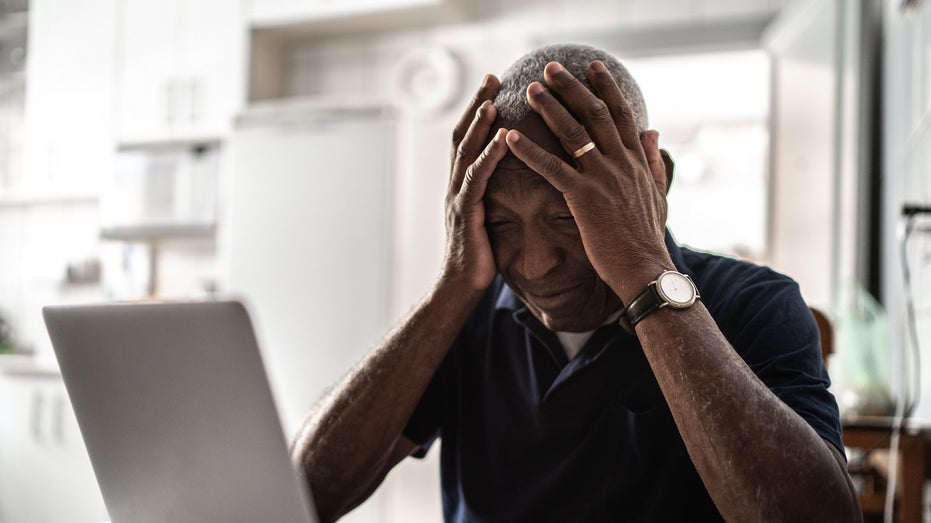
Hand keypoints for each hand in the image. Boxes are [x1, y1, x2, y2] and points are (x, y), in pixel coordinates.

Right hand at [441, 75, 509, 292]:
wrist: (460, 288)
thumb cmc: (480, 257)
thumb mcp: (489, 218)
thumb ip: (494, 195)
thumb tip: (516, 179)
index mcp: (462, 184)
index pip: (469, 138)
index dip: (479, 110)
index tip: (494, 85)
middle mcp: (455, 185)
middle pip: (463, 135)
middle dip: (476, 104)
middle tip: (492, 77)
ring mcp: (457, 198)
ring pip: (466, 152)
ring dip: (479, 124)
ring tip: (492, 100)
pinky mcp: (465, 213)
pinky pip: (476, 178)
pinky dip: (488, 156)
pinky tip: (502, 139)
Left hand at [504, 61, 671, 299]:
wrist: (645, 269)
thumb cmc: (646, 238)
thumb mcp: (657, 194)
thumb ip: (653, 161)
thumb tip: (654, 133)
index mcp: (636, 161)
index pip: (621, 114)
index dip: (606, 87)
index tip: (592, 66)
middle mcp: (621, 162)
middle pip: (595, 114)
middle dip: (572, 87)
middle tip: (550, 68)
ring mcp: (602, 178)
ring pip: (573, 133)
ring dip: (549, 108)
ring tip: (530, 89)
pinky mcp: (583, 198)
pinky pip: (552, 168)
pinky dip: (529, 150)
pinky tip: (510, 137)